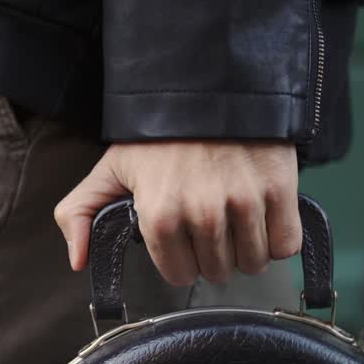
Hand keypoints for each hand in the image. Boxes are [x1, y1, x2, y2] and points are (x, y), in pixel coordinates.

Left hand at [53, 141, 300, 285]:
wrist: (209, 88)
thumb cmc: (157, 136)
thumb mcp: (108, 171)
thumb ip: (79, 214)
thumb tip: (77, 262)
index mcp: (160, 216)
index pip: (179, 275)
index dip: (182, 263)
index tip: (184, 244)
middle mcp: (202, 214)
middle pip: (218, 272)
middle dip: (214, 259)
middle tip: (210, 232)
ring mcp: (244, 202)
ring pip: (253, 262)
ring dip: (247, 252)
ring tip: (237, 228)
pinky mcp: (279, 190)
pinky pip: (286, 244)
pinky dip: (278, 240)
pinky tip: (263, 222)